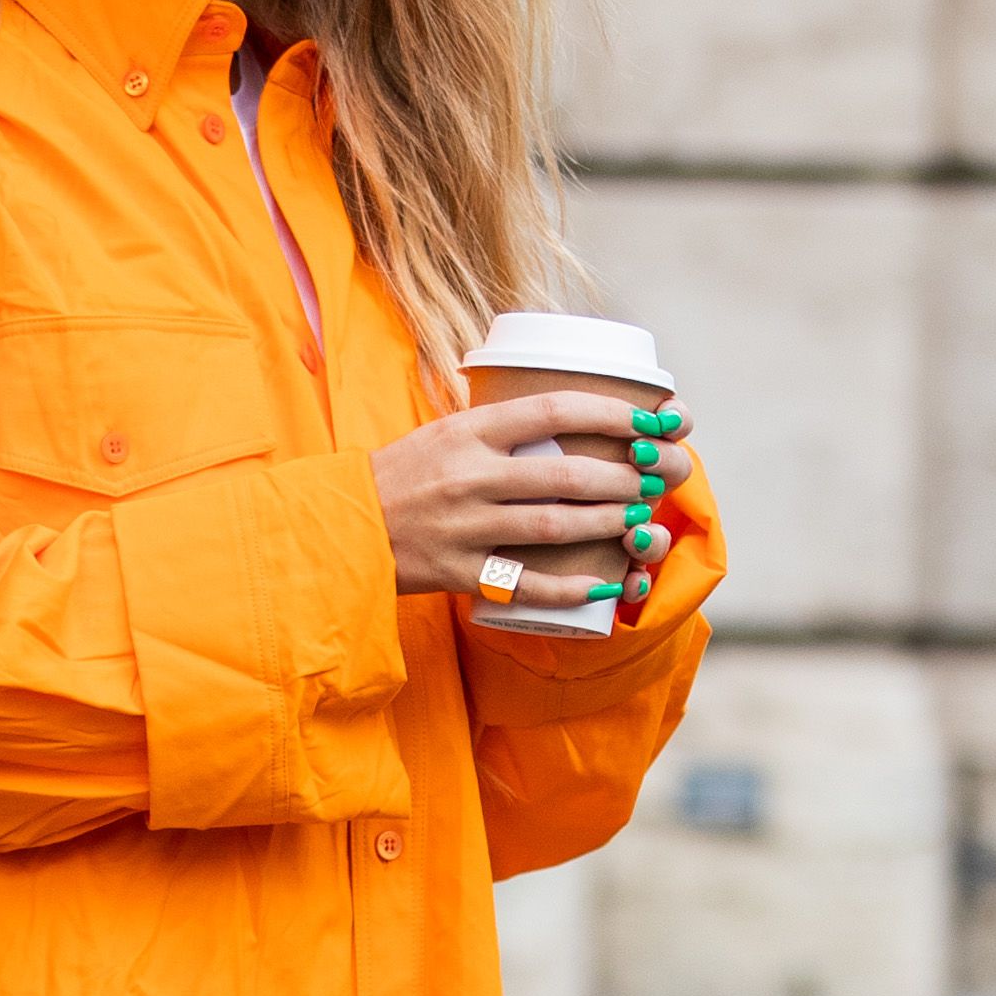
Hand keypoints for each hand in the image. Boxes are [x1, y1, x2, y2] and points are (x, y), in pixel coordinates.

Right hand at [368, 388, 697, 623]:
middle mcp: (470, 476)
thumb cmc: (401, 475)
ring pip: (555, 527)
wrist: (339, 527)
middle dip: (625, 478)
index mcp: (468, 430)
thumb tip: (566, 408)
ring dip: (609, 525)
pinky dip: (569, 587)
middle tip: (656, 479)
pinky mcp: (458, 573)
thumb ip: (498, 424)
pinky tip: (603, 584)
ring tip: (641, 521)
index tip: (649, 419)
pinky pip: (526, 585)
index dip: (610, 415)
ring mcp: (465, 527)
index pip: (553, 411)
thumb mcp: (444, 430)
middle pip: (567, 475)